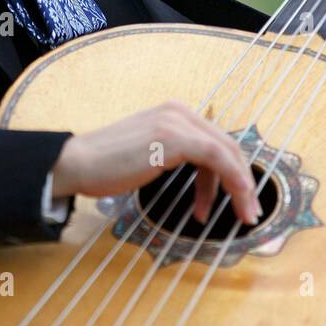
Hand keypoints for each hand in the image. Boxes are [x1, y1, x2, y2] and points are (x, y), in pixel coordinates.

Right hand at [51, 102, 261, 225]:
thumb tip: (203, 182)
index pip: (216, 141)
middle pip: (228, 145)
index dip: (233, 171)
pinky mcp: (173, 137)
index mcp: (173, 113)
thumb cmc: (106, 166)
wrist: (77, 163)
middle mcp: (179, 111)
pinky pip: (217, 158)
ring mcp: (176, 121)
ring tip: (241, 214)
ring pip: (227, 152)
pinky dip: (232, 180)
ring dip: (240, 186)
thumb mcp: (149, 155)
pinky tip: (230, 202)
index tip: (238, 200)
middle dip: (243, 180)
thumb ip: (175, 156)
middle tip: (249, 211)